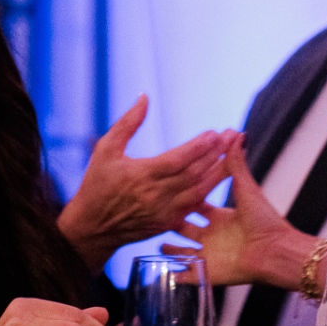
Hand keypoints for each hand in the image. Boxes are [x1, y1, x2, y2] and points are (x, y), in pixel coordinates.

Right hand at [57, 96, 235, 271]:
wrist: (92, 228)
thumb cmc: (96, 185)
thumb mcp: (105, 150)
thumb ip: (127, 123)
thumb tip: (144, 97)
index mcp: (140, 175)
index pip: (177, 159)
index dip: (199, 147)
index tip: (215, 133)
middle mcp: (155, 195)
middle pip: (194, 173)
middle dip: (216, 154)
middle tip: (233, 136)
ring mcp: (164, 211)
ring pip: (200, 190)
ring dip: (218, 171)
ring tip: (234, 154)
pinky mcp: (168, 223)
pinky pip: (195, 205)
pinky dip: (209, 190)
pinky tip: (220, 176)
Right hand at [163, 136, 317, 289]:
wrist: (274, 252)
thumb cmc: (265, 221)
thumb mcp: (246, 188)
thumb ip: (237, 164)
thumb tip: (237, 134)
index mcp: (221, 217)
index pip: (197, 205)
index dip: (183, 198)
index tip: (167, 188)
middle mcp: (213, 235)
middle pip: (185, 227)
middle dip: (170, 221)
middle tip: (154, 214)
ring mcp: (210, 254)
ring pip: (183, 252)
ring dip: (171, 250)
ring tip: (155, 244)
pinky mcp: (208, 272)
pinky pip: (187, 276)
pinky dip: (175, 275)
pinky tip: (161, 272)